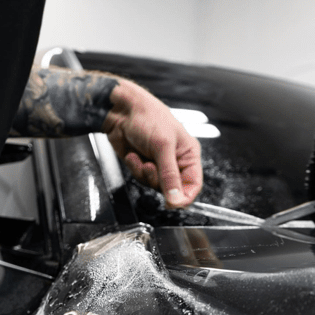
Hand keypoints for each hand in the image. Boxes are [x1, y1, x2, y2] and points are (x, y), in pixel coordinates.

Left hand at [103, 80, 202, 207]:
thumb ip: (169, 175)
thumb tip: (176, 199)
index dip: (183, 197)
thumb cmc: (148, 118)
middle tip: (149, 166)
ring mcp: (158, 164)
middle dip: (157, 180)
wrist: (121, 111)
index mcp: (188, 154)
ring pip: (154, 185)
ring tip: (140, 158)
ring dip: (143, 174)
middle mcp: (175, 161)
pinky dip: (134, 168)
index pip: (193, 185)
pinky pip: (140, 178)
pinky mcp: (142, 165)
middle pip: (171, 189)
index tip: (172, 203)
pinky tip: (132, 155)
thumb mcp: (162, 146)